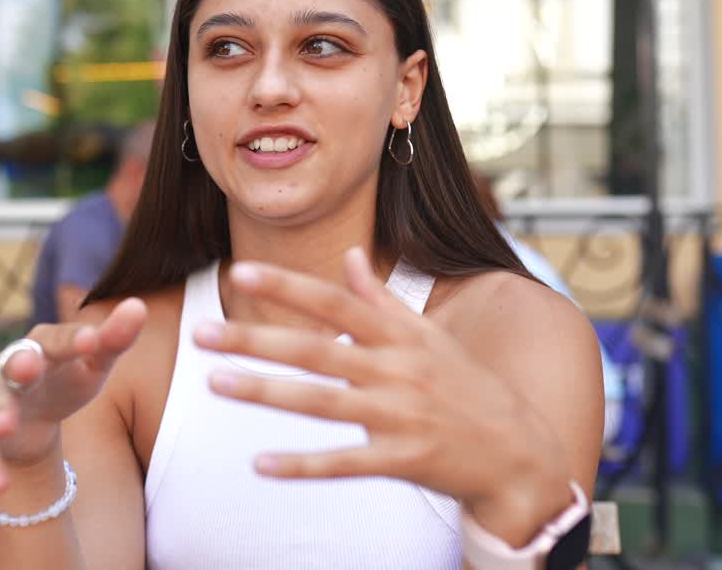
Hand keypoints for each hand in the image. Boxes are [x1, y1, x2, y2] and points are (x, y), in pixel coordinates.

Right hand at [0, 298, 145, 492]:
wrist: (33, 424)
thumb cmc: (66, 384)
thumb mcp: (94, 366)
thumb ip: (114, 340)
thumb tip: (138, 306)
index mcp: (44, 343)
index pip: (59, 338)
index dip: (74, 340)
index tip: (93, 340)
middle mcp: (12, 362)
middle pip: (14, 360)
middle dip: (20, 364)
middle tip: (29, 367)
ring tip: (6, 428)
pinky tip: (1, 483)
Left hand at [191, 248, 569, 526]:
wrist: (520, 454)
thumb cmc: (467, 388)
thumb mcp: (431, 337)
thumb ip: (384, 299)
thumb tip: (349, 257)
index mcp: (400, 335)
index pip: (335, 302)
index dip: (288, 287)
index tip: (240, 271)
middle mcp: (397, 370)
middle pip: (316, 351)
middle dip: (255, 340)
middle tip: (201, 334)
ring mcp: (400, 415)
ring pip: (322, 403)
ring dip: (266, 393)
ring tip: (215, 384)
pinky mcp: (404, 460)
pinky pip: (345, 464)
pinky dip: (303, 465)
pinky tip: (260, 464)